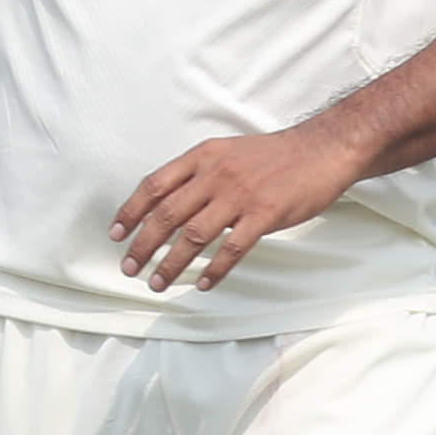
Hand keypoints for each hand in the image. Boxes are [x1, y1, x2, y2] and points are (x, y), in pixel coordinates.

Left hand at [110, 124, 370, 291]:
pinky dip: (215, 269)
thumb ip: (196, 174)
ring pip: (194, 235)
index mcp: (201, 157)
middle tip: (128, 267)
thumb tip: (165, 203)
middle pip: (167, 214)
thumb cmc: (270, 156)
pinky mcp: (264, 215)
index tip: (115, 234)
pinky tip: (203, 284)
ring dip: (171, 263)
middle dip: (143, 245)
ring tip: (157, 283)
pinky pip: (232, 248)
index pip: (154, 185)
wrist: (320, 150)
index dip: (131, 211)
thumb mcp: (224, 152)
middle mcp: (214, 175)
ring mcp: (239, 196)